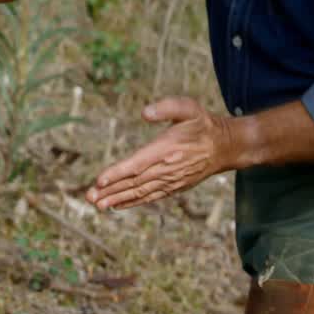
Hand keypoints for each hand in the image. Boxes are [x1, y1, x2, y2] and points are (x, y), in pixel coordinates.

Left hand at [87, 98, 236, 210]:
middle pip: (134, 182)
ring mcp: (170, 181)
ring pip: (140, 192)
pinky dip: (133, 202)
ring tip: (98, 205)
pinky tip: (118, 205)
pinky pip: (150, 196)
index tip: (99, 180)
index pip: (138, 163)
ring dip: (117, 199)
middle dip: (110, 190)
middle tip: (89, 197)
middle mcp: (167, 168)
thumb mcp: (189, 108)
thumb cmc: (203, 124)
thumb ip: (167, 107)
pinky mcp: (173, 187)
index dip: (118, 172)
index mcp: (167, 149)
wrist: (225, 147)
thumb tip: (144, 112)